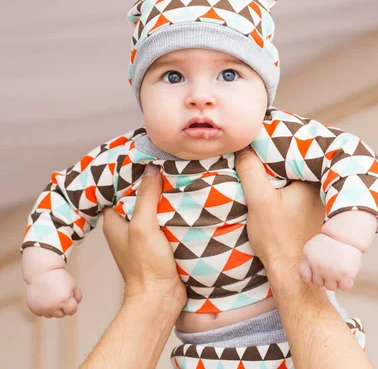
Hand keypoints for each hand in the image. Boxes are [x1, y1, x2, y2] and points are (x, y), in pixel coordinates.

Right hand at [25, 268, 81, 317]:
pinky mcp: (34, 309)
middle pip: (62, 314)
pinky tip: (44, 298)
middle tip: (59, 295)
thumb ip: (77, 296)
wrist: (41, 271)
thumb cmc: (58, 276)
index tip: (69, 298)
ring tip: (51, 296)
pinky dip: (43, 308)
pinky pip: (42, 313)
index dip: (72, 304)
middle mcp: (53, 306)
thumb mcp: (72, 283)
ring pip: (51, 315)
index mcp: (64, 300)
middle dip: (62, 307)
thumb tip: (76, 304)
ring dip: (53, 308)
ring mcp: (43, 309)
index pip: (72, 310)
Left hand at [103, 164, 186, 310]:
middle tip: (166, 160)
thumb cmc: (145, 267)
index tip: (147, 155)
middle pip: (138, 193)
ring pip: (153, 204)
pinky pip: (165, 217)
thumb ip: (145, 197)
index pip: (121, 185)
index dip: (133, 170)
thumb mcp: (143, 226)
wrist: (161, 300)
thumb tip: (152, 169)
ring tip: (178, 172)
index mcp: (114, 219)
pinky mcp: (159, 240)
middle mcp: (126, 223)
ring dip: (165, 193)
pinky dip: (173, 207)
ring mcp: (143, 232)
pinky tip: (185, 196)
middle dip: (151, 180)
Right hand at [235, 148, 324, 271]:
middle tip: (260, 156)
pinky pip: (303, 192)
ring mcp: (323, 202)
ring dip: (286, 175)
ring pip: (300, 177)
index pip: (296, 151)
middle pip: (298, 163)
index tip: (260, 146)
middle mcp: (325, 189)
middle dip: (281, 160)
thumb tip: (244, 148)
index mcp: (315, 181)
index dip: (276, 147)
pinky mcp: (318, 214)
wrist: (292, 275)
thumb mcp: (259, 200)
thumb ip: (250, 171)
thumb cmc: (279, 239)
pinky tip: (278, 194)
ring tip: (266, 171)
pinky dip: (290, 189)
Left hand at [299, 233, 361, 290]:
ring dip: (336, 280)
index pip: (305, 278)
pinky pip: (344, 287)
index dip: (312, 279)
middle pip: (318, 284)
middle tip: (332, 266)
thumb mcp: (313, 248)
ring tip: (339, 267)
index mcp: (307, 257)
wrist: (346, 235)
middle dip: (325, 277)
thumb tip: (320, 287)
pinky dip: (347, 281)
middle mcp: (317, 265)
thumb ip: (310, 264)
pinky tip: (346, 270)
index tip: (318, 274)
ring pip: (331, 287)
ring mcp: (330, 271)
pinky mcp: (344, 275)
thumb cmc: (330, 243)